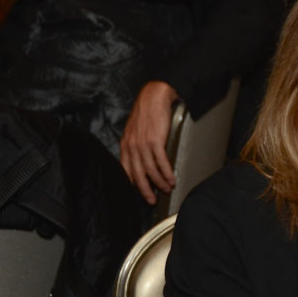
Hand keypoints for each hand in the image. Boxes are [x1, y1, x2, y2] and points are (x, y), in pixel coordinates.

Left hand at [120, 81, 178, 204]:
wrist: (154, 97)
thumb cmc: (147, 112)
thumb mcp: (135, 130)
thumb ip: (135, 144)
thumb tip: (141, 157)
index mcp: (126, 145)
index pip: (126, 169)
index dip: (133, 183)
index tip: (141, 191)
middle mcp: (132, 146)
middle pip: (137, 174)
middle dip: (145, 189)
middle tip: (152, 199)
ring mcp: (143, 144)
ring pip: (150, 170)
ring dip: (159, 182)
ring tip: (167, 188)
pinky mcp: (155, 141)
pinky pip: (161, 162)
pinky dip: (167, 173)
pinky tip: (171, 178)